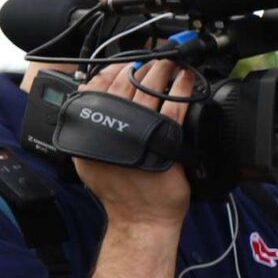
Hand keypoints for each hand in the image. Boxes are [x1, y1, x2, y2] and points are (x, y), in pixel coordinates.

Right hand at [70, 63, 194, 229]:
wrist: (142, 218)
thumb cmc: (121, 191)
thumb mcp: (91, 159)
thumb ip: (90, 130)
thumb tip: (94, 101)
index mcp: (91, 131)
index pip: (97, 89)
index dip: (113, 71)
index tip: (125, 62)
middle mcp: (113, 130)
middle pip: (126, 86)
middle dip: (141, 67)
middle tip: (154, 58)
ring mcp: (139, 136)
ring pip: (150, 93)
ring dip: (161, 74)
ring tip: (169, 65)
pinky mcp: (165, 143)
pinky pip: (175, 110)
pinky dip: (181, 92)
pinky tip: (187, 82)